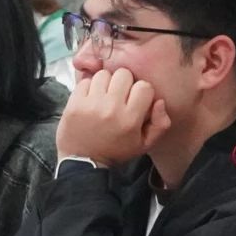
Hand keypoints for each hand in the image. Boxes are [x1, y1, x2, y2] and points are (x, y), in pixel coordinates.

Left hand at [55, 67, 171, 166]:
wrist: (83, 162)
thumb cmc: (116, 151)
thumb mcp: (144, 144)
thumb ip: (160, 124)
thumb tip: (159, 101)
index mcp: (130, 119)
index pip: (144, 86)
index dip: (142, 91)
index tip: (136, 100)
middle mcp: (111, 108)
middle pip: (124, 74)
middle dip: (124, 83)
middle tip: (119, 95)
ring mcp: (91, 104)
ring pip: (104, 74)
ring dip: (106, 83)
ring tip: (104, 96)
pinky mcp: (74, 103)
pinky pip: (86, 81)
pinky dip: (89, 87)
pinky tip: (91, 99)